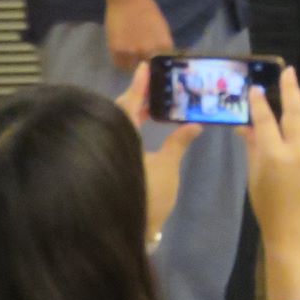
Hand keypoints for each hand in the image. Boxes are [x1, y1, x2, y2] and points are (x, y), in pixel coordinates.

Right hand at [104, 0, 171, 73]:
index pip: (164, 65)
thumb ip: (162, 46)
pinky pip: (120, 64)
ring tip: (131, 57)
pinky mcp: (118, 51)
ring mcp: (134, 52)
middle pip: (149, 68)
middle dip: (145, 65)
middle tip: (141, 61)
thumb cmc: (148, 10)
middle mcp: (151, 52)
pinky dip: (121, 62)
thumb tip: (161, 59)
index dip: (158, 67)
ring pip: (133, 68)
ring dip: (132, 64)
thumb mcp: (162, 30)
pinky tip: (122, 55)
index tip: (155, 67)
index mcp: (164, 46)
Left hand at [114, 63, 201, 244]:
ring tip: (154, 107)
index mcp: (121, 133)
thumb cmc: (146, 196)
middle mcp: (108, 138)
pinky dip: (131, 130)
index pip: (129, 102)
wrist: (120, 233)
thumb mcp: (167, 168)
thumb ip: (179, 143)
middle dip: (138, 99)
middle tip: (156, 86)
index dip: (139, 84)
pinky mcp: (106, 164)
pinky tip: (144, 132)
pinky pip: (118, 138)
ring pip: (117, 126)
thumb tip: (194, 124)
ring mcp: (105, 152)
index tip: (145, 67)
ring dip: (134, 115)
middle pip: (121, 112)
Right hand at [243, 66, 299, 249]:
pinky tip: (298, 116)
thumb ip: (252, 147)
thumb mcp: (254, 176)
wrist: (295, 230)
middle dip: (290, 91)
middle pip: (294, 113)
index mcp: (274, 156)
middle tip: (287, 72)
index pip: (265, 122)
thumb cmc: (267, 206)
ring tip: (293, 87)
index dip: (259, 104)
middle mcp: (297, 151)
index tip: (255, 88)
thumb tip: (244, 125)